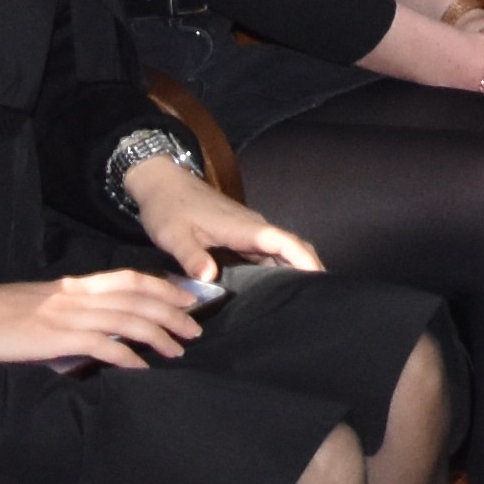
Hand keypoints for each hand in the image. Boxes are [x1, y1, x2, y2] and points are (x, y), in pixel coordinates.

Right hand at [0, 254, 203, 369]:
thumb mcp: (39, 306)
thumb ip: (68, 311)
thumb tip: (92, 332)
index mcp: (73, 285)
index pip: (129, 279)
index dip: (163, 287)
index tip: (187, 298)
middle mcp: (76, 294)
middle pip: (137, 297)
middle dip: (172, 311)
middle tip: (195, 328)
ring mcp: (67, 314)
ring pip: (127, 319)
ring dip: (159, 334)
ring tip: (180, 349)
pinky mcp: (56, 337)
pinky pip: (103, 345)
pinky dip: (128, 356)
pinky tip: (143, 368)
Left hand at [118, 157, 320, 282]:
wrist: (162, 183)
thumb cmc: (168, 208)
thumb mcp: (173, 235)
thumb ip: (191, 257)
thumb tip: (210, 278)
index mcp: (244, 227)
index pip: (285, 242)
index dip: (304, 260)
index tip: (320, 281)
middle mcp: (253, 227)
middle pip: (292, 246)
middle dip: (309, 268)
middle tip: (318, 301)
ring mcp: (249, 231)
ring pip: (283, 250)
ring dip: (296, 269)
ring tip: (303, 299)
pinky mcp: (242, 235)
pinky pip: (269, 252)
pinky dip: (281, 267)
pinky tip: (276, 287)